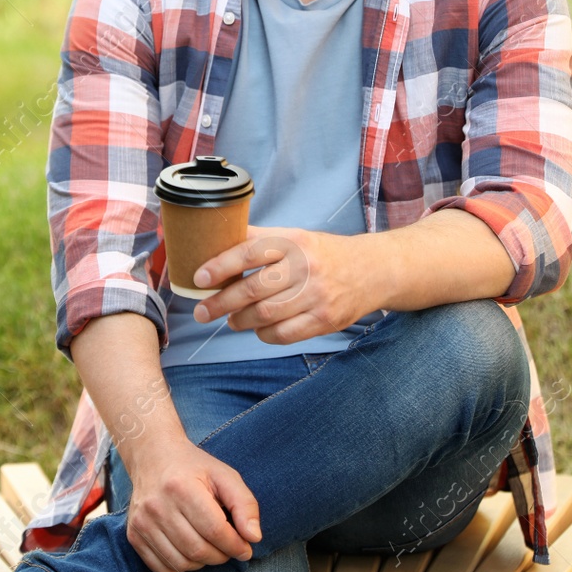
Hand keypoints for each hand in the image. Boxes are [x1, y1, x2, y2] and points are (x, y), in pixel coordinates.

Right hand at [124, 436, 261, 571]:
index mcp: (181, 487)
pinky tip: (190, 551)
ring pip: (181, 563)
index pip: (215, 530)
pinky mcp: (133, 535)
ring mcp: (142, 522)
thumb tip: (253, 537)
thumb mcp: (224, 475)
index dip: (236, 545)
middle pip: (198, 550)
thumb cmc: (193, 468)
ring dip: (203, 563)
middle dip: (222, 556)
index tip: (245, 547)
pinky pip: (162, 568)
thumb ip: (244, 504)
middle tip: (229, 548)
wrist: (153, 456)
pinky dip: (182, 567)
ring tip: (211, 548)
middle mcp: (157, 506)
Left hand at [189, 225, 387, 342]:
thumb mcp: (294, 236)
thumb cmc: (321, 254)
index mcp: (293, 242)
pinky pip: (283, 334)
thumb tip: (216, 239)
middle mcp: (305, 268)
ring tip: (230, 320)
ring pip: (265, 315)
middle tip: (202, 311)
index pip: (249, 252)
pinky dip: (263, 334)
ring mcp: (317, 296)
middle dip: (220, 303)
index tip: (199, 278)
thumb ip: (259, 239)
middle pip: (253, 290)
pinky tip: (258, 329)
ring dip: (239, 321)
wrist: (372, 271)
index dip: (220, 266)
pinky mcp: (325, 320)